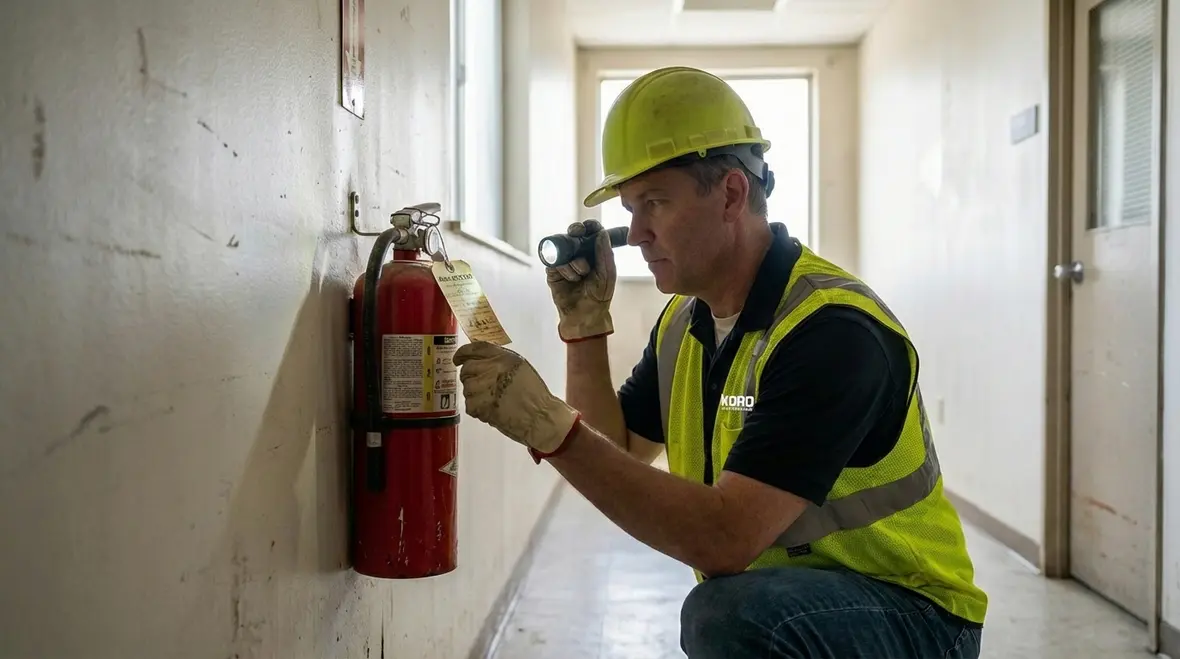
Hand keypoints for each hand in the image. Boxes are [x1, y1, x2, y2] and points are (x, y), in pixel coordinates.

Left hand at [453, 341, 579, 452]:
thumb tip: (479, 359)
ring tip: (491, 399)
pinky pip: (469, 404)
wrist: (539, 416)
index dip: (463, 353)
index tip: (457, 359)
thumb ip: (500, 360)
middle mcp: (491, 369)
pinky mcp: (479, 405)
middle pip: (467, 368)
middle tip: (482, 386)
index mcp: (503, 357)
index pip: (475, 348)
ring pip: (466, 387)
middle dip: (470, 377)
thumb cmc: (533, 393)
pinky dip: (477, 408)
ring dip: (474, 394)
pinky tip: (491, 408)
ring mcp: (483, 387)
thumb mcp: (519, 367)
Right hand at [546, 220, 615, 341]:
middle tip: (577, 233)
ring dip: (575, 261)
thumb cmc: (599, 295)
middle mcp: (578, 254)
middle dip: (575, 232)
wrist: (586, 314)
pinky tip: (572, 279)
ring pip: (564, 248)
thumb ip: (605, 253)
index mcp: (594, 252)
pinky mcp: (553, 271)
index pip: (590, 232)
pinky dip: (565, 269)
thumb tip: (600, 233)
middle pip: (573, 234)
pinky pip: (555, 261)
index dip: (589, 226)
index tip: (589, 226)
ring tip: (581, 275)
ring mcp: (564, 261)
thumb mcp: (607, 273)